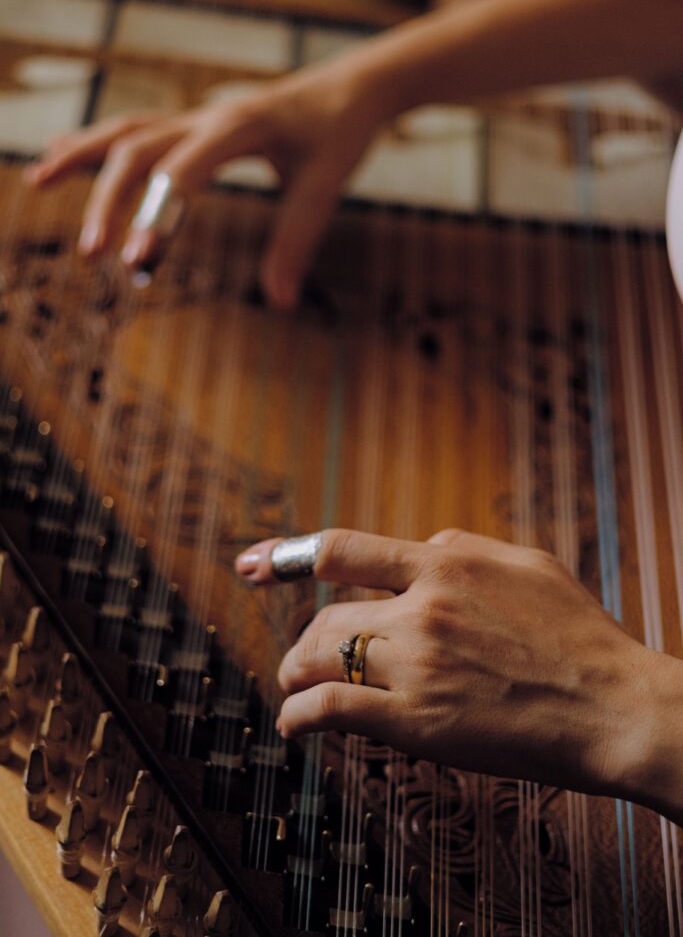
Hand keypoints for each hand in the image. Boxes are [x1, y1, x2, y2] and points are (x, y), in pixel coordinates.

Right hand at [25, 61, 382, 308]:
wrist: (347, 88)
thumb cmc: (337, 136)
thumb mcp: (325, 187)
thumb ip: (298, 240)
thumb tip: (282, 304)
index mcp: (239, 127)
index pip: (184, 170)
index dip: (157, 213)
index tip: (136, 261)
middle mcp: (205, 116)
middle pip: (138, 149)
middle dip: (109, 201)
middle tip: (92, 255)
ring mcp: (193, 116)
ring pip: (124, 132)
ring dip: (81, 157)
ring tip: (37, 182)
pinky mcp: (190, 123)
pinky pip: (134, 130)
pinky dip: (96, 144)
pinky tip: (62, 154)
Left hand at [236, 527, 682, 821]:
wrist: (610, 705)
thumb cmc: (577, 635)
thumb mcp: (526, 563)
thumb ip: (464, 547)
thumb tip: (421, 544)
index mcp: (444, 563)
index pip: (342, 551)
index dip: (286, 555)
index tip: (251, 564)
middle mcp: (420, 608)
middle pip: (327, 616)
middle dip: (304, 638)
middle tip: (297, 655)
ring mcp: (415, 664)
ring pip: (321, 659)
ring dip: (295, 673)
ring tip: (291, 685)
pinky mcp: (416, 719)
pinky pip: (332, 710)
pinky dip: (300, 715)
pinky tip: (294, 722)